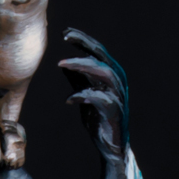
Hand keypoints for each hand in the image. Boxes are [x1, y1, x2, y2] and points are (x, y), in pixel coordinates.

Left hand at [58, 28, 129, 160]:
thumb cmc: (98, 119)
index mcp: (110, 75)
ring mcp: (117, 95)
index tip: (65, 32)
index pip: (97, 51)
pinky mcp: (114, 111)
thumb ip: (78, 81)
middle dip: (83, 44)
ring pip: (103, 72)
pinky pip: (100, 98)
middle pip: (101, 55)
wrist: (111, 146)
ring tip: (61, 64)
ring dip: (81, 65)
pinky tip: (69, 99)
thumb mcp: (85, 96)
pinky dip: (83, 96)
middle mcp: (117, 81)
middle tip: (64, 37)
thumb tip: (64, 65)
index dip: (83, 39)